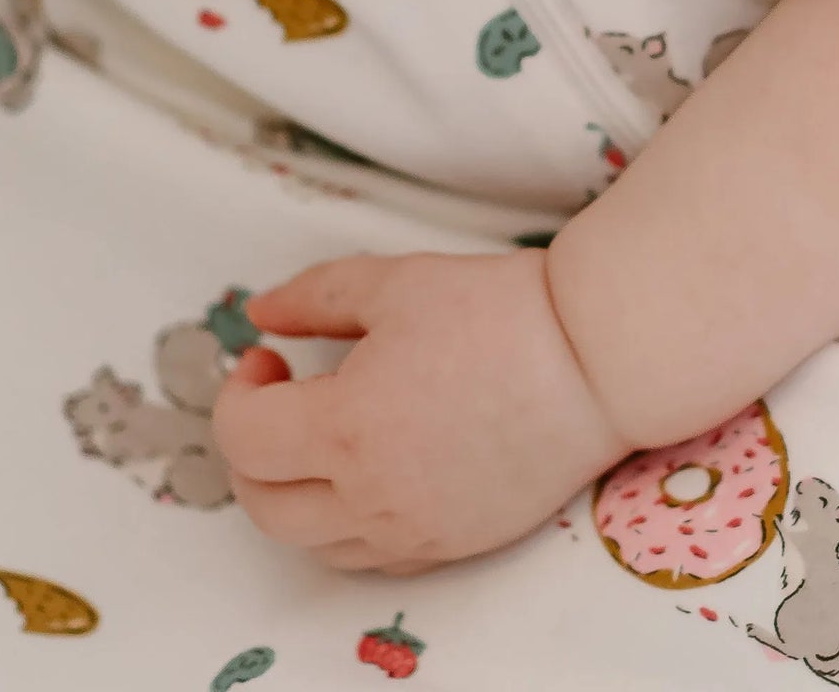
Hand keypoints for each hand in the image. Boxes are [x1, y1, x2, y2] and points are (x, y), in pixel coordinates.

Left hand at [212, 250, 629, 573]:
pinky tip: (373, 470)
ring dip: (294, 494)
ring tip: (323, 438)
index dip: (239, 392)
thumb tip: (259, 314)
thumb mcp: (397, 283)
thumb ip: (314, 297)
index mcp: (347, 430)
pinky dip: (348, 522)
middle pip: (263, 506)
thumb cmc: (504, 312)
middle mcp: (372, 496)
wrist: (598, 356)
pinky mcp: (455, 543)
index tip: (268, 356)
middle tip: (279, 399)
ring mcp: (415, 530)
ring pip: (313, 544)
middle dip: (252, 451)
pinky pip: (372, 555)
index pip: (244, 438)